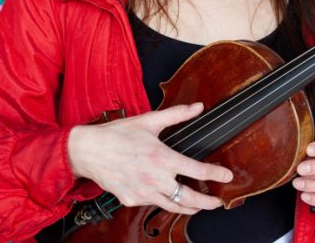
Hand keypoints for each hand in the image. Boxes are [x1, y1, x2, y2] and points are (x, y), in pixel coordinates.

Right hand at [68, 103, 233, 214]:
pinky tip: (168, 197)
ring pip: (172, 206)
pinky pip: (153, 203)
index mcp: (163, 158)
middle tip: (217, 202)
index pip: (197, 171)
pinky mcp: (132, 200)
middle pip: (189, 198)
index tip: (226, 176)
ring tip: (198, 206)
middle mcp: (156, 179)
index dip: (215, 175)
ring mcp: (144, 192)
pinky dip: (163, 201)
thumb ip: (177, 115)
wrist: (88, 151)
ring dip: (189, 208)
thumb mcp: (149, 121)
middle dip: (207, 203)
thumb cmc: (117, 135)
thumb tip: (197, 107)